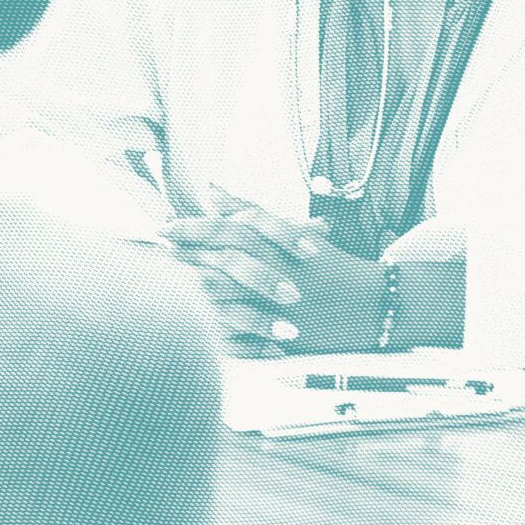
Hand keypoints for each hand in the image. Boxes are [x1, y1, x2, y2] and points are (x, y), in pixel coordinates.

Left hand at [160, 188, 384, 356]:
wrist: (372, 305)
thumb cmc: (327, 265)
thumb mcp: (291, 232)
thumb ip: (249, 209)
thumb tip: (210, 188)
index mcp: (279, 245)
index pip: (229, 230)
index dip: (193, 228)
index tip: (163, 227)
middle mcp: (278, 273)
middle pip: (221, 262)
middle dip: (184, 259)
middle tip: (152, 255)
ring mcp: (279, 307)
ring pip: (228, 299)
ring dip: (192, 293)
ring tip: (164, 286)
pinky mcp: (282, 337)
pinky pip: (242, 337)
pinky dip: (216, 332)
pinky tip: (189, 326)